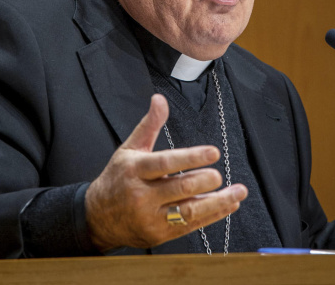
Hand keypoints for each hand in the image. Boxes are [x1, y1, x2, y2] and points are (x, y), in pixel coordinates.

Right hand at [85, 94, 247, 250]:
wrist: (97, 218)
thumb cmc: (117, 179)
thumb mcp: (129, 149)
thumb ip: (149, 125)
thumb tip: (160, 99)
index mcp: (135, 170)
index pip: (166, 163)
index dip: (191, 157)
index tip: (213, 152)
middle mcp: (142, 195)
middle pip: (180, 188)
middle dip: (204, 181)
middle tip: (219, 175)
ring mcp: (151, 217)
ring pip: (189, 212)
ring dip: (218, 202)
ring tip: (238, 192)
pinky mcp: (159, 235)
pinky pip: (190, 226)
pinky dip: (213, 216)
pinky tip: (229, 206)